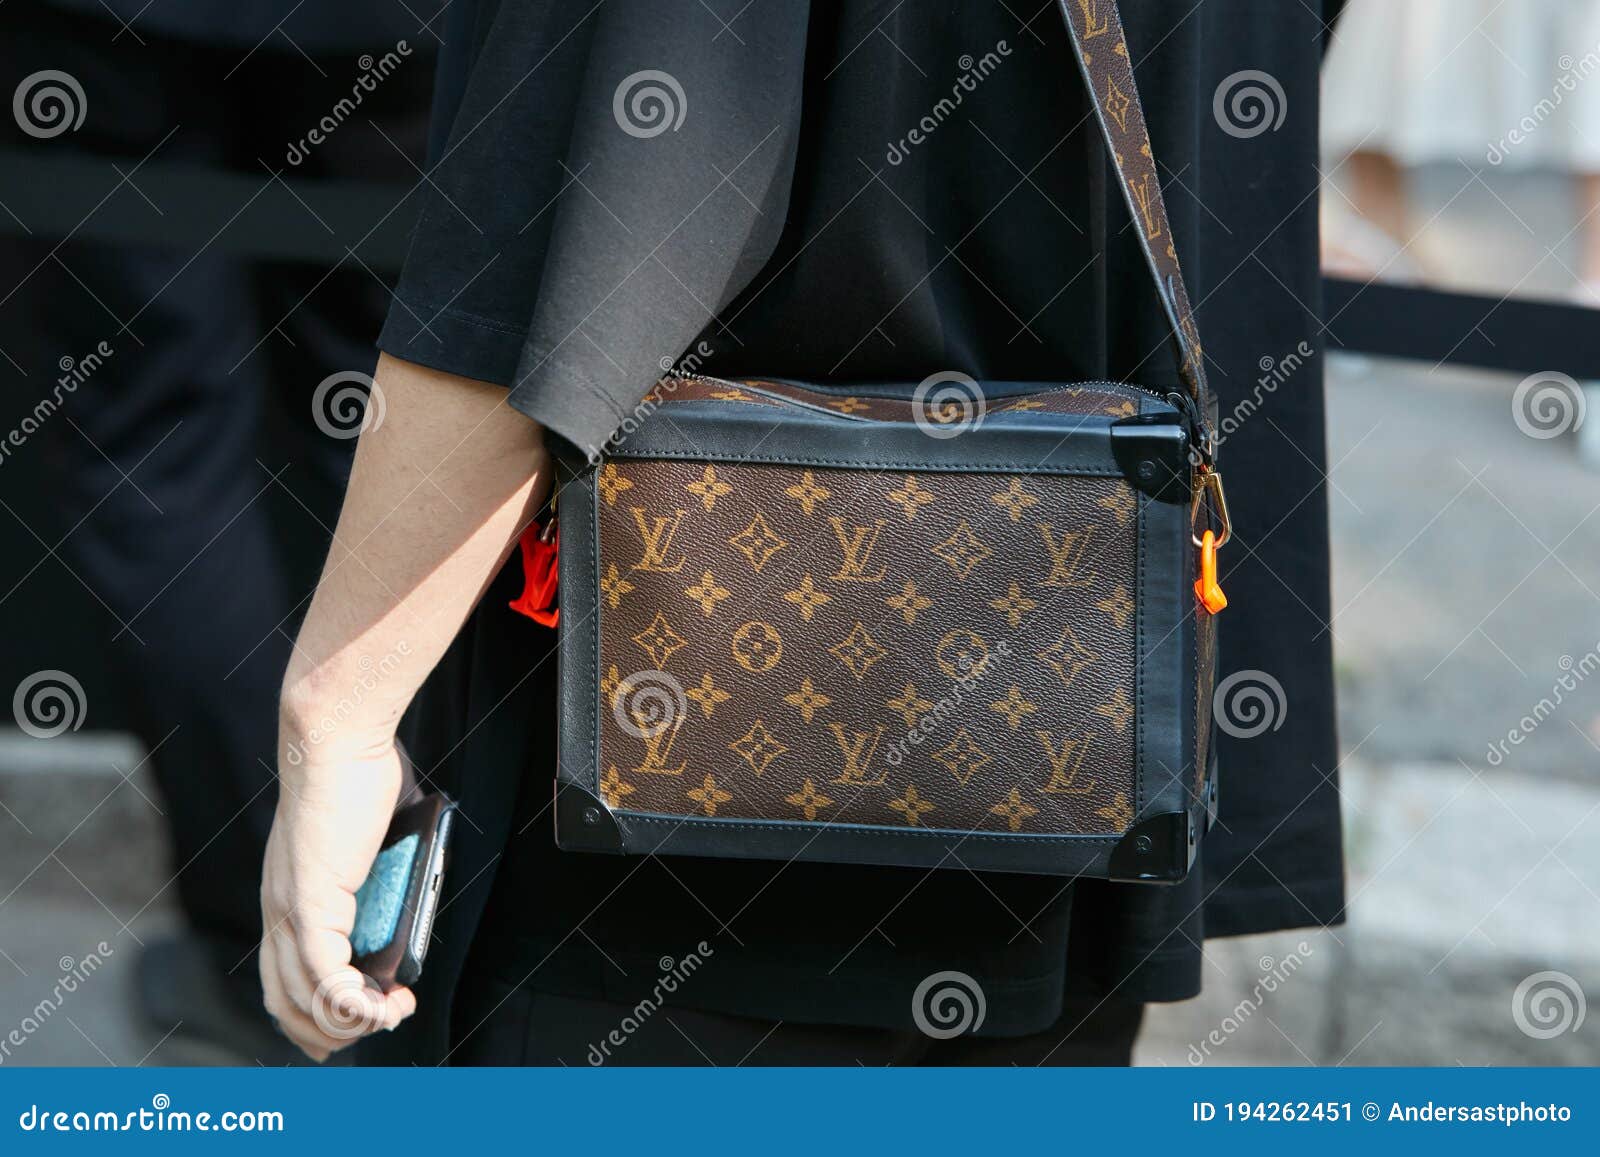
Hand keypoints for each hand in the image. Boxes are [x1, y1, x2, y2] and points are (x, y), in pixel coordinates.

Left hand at [259, 726, 417, 1060]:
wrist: (338, 736)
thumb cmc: (357, 772)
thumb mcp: (373, 837)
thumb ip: (385, 869)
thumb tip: (413, 888)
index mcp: (286, 897)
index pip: (283, 981)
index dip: (318, 1014)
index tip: (365, 1014)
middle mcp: (278, 911)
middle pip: (288, 1004)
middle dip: (336, 1032)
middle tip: (386, 1018)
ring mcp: (290, 910)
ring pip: (306, 1000)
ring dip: (355, 1021)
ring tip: (396, 1009)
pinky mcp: (310, 903)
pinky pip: (325, 975)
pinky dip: (355, 1003)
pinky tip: (384, 1004)